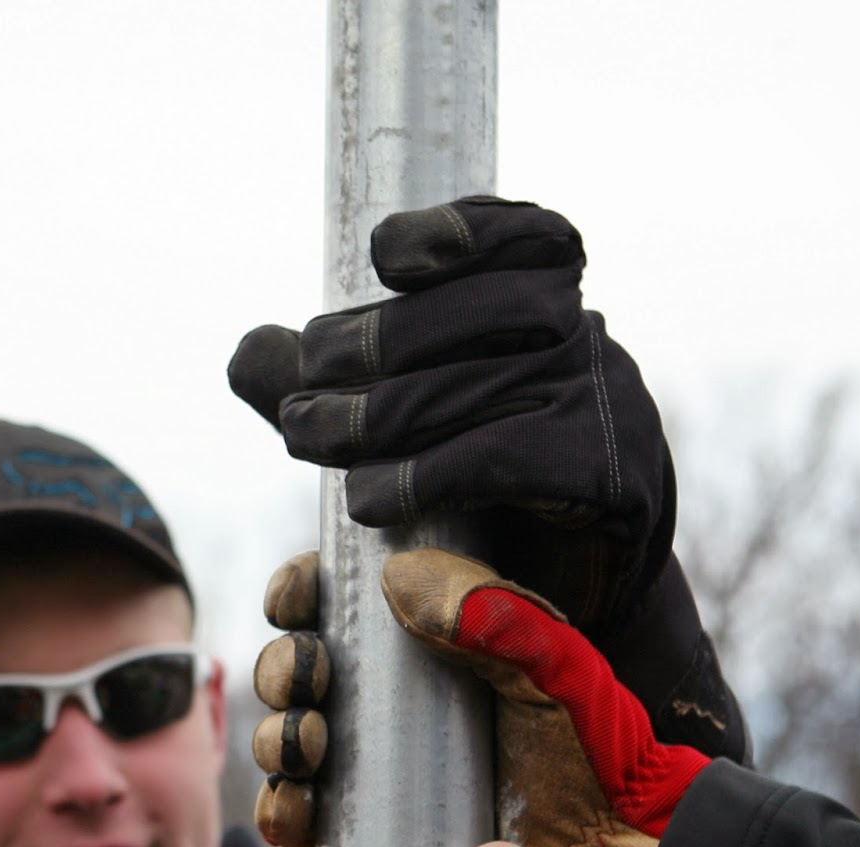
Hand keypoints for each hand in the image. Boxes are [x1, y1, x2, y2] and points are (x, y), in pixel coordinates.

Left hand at [229, 196, 674, 636]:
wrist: (571, 602)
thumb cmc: (484, 496)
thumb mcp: (403, 428)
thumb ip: (338, 386)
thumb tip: (250, 353)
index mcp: (549, 308)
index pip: (525, 237)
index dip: (459, 231)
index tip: (385, 257)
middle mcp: (589, 341)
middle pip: (489, 310)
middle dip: (382, 339)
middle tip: (306, 381)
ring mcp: (609, 407)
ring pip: (487, 386)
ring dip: (380, 415)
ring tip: (308, 437)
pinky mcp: (609, 480)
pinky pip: (509, 460)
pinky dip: (428, 476)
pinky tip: (369, 500)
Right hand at [257, 550, 709, 846]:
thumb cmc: (593, 755)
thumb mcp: (551, 670)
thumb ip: (492, 614)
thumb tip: (400, 577)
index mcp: (418, 654)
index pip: (335, 609)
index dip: (302, 596)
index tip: (303, 601)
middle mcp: (382, 714)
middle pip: (293, 675)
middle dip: (284, 671)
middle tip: (312, 682)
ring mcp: (366, 781)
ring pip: (281, 749)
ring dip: (276, 740)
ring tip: (309, 748)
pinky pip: (293, 832)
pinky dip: (281, 818)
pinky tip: (301, 814)